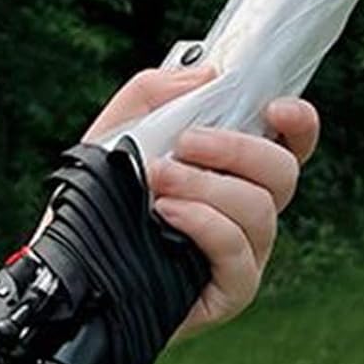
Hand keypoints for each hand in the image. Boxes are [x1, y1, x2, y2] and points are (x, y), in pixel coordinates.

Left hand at [83, 65, 319, 336]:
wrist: (63, 263)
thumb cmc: (98, 198)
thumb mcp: (116, 131)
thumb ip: (156, 91)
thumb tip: (209, 74)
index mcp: (239, 170)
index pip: (293, 143)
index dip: (300, 122)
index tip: (274, 106)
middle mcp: (252, 209)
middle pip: (284, 172)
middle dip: (238, 150)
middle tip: (186, 142)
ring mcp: (247, 251)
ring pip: (261, 210)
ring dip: (208, 185)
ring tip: (157, 178)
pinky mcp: (231, 289)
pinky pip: (238, 252)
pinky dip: (204, 224)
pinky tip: (166, 213)